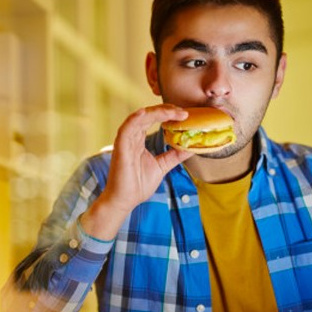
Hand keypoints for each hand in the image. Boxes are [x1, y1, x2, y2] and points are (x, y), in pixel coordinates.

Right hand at [81, 104, 192, 240]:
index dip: (167, 114)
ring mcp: (125, 142)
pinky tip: (146, 113)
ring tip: (173, 111)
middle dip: (165, 110)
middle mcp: (131, 138)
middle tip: (183, 112)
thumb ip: (174, 156)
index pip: (152, 120)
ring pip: (139, 118)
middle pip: (147, 116)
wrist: (125, 201)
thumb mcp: (162, 166)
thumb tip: (190, 148)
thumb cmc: (138, 185)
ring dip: (156, 112)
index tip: (184, 115)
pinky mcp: (120, 148)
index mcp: (138, 140)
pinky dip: (135, 119)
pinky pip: (126, 129)